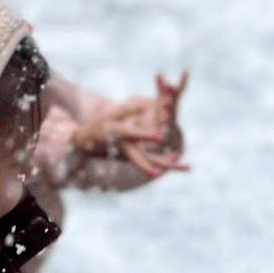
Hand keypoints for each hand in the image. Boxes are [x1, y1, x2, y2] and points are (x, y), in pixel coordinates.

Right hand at [71, 72, 188, 176]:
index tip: (162, 135)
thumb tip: (144, 105)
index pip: (135, 135)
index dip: (149, 135)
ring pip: (151, 163)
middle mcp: (126, 147)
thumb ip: (127, 110)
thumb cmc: (99, 125)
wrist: (87, 143)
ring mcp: (131, 154)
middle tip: (173, 164)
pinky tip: (180, 162)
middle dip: (158, 162)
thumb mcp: (109, 115)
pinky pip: (153, 162)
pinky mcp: (136, 157)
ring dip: (168, 165)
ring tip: (186, 167)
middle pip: (143, 158)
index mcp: (119, 135)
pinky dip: (166, 163)